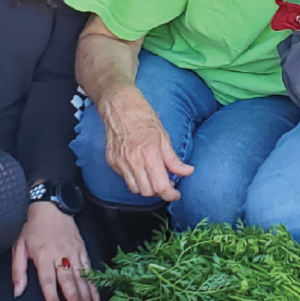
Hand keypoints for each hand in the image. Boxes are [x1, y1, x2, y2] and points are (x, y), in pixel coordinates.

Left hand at [12, 201, 97, 300]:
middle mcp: (60, 255)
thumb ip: (17, 271)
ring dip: (86, 295)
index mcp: (43, 255)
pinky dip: (93, 284)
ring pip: (81, 277)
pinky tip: (96, 297)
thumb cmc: (32, 226)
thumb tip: (17, 292)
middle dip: (74, 300)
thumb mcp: (18, 246)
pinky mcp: (82, 250)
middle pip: (68, 281)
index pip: (48, 280)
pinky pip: (89, 269)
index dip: (52, 296)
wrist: (50, 205)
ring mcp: (74, 253)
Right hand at [98, 86, 193, 201]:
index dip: (170, 194)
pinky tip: (141, 168)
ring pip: (135, 189)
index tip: (175, 194)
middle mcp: (133, 161)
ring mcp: (120, 163)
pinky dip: (134, 179)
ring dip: (146, 187)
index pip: (161, 187)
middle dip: (159, 192)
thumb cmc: (143, 117)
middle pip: (147, 192)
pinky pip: (124, 179)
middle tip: (167, 183)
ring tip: (153, 177)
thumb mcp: (164, 136)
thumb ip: (174, 159)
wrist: (119, 106)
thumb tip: (187, 171)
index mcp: (149, 154)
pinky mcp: (112, 162)